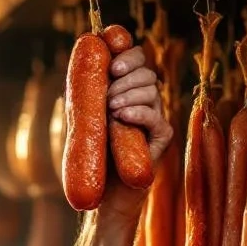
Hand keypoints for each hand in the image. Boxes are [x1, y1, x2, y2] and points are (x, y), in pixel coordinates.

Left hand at [100, 45, 171, 219]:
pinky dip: (138, 114)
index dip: (129, 56)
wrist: (100, 190)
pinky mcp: (162, 139)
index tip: (112, 66)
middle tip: (108, 96)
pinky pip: (157, 118)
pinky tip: (121, 117)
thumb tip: (87, 55)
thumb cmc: (90, 153)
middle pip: (146, 72)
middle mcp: (145, 101)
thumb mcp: (84, 115)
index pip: (138, 59)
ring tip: (110, 111)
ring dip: (128, 96)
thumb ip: (88, 88)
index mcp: (128, 90)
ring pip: (152, 91)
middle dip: (126, 78)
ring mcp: (155, 119)